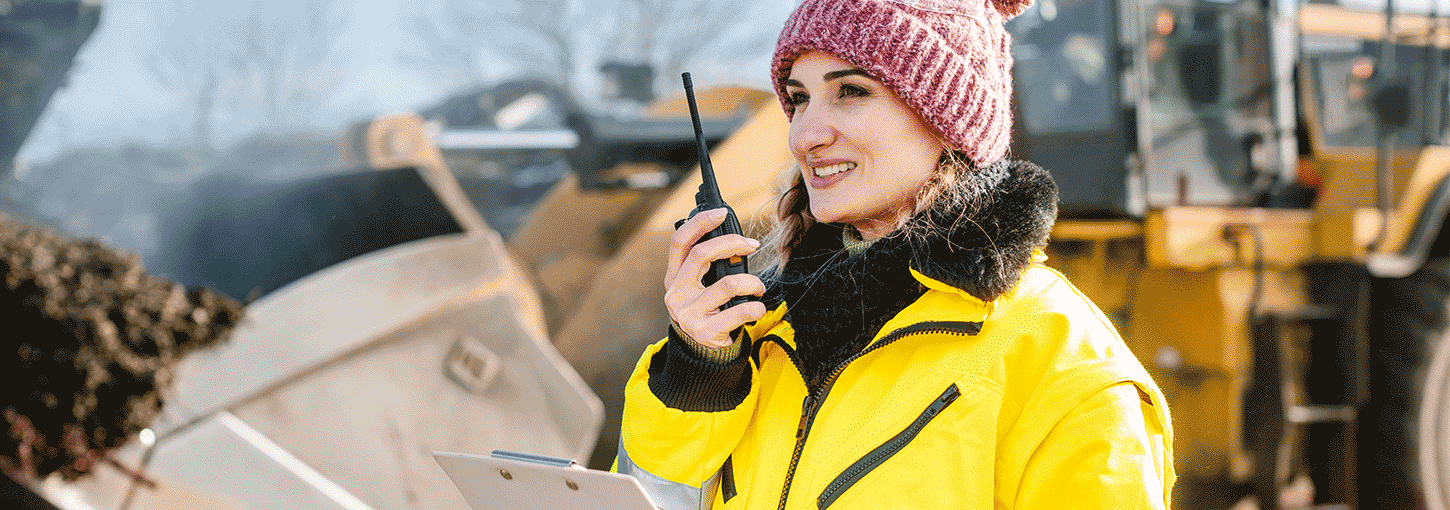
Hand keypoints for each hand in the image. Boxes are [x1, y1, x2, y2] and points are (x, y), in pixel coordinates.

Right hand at [664, 208, 767, 347]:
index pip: (680, 242)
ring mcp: (689, 314)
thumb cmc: (707, 310)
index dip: (700, 223)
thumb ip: (707, 266)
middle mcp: (676, 293)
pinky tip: (758, 307)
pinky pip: (739, 311)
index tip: (721, 212)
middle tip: (751, 244)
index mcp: (673, 277)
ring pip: (728, 283)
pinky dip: (755, 307)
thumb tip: (737, 242)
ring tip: (758, 288)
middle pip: (701, 255)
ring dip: (752, 282)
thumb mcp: (698, 287)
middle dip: (732, 243)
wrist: (701, 350)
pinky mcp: (706, 331)